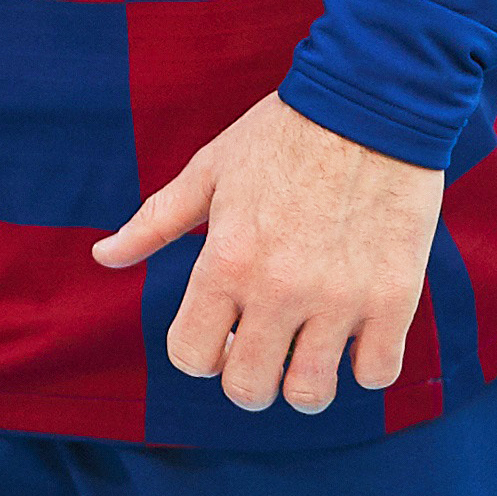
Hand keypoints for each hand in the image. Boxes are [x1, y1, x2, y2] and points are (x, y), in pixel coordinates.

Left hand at [90, 91, 440, 413]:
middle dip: (247, 378)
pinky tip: (355, 333)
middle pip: (248, 390)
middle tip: (262, 347)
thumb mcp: (209, 171)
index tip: (221, 332)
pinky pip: (377, 373)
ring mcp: (340, 299)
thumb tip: (103, 257)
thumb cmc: (282, 134)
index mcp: (227, 260)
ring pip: (312, 394)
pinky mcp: (394, 298)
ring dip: (303, 381)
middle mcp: (279, 290)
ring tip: (309, 347)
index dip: (200, 353)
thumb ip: (155, 223)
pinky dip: (364, 364)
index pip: (191, 357)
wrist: (370, 101)